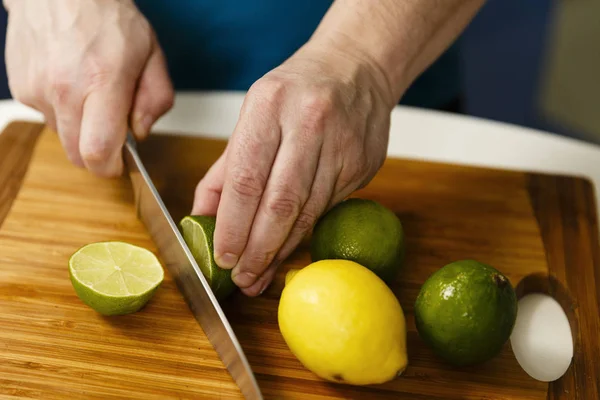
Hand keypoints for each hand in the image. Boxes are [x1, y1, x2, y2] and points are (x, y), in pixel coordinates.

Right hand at [4, 0, 173, 175]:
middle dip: (98, 153)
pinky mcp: (22, 89)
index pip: (98, 150)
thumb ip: (156, 98)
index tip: (121, 162)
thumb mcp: (151, 53)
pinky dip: (63, 111)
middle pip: (78, 155)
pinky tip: (72, 84)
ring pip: (62, 137)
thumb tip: (141, 132)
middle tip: (112, 128)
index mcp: (102, 81)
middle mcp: (64, 89)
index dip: (111, 167)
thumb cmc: (108, 18)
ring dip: (80, 129)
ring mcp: (38, 90)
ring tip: (91, 95)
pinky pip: (48, 117)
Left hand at [192, 40, 394, 295]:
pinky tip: (288, 249)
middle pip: (280, 203)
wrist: (357, 69)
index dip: (233, 225)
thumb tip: (202, 219)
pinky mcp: (363, 164)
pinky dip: (304, 234)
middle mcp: (308, 123)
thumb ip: (225, 169)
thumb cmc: (296, 92)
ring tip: (260, 274)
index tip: (223, 257)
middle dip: (258, 249)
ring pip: (307, 213)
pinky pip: (328, 209)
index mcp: (270, 106)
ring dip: (281, 250)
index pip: (245, 178)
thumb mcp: (253, 116)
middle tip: (243, 278)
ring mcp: (342, 145)